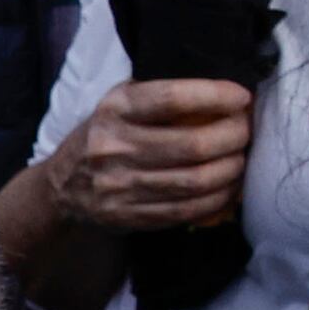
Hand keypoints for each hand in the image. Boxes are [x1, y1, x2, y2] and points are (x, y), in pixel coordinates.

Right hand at [49, 78, 253, 230]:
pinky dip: (217, 199)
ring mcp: (119, 186)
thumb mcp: (121, 103)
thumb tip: (227, 93)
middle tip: (248, 130)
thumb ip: (162, 97)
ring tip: (243, 158)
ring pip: (194, 181)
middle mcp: (114, 147)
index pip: (172, 99)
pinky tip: (229, 187)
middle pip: (193, 145)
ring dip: (232, 170)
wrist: (60, 186)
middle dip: (234, 136)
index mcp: (115, 109)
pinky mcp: (127, 216)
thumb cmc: (107, 134)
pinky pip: (185, 211)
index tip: (241, 97)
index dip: (214, 96)